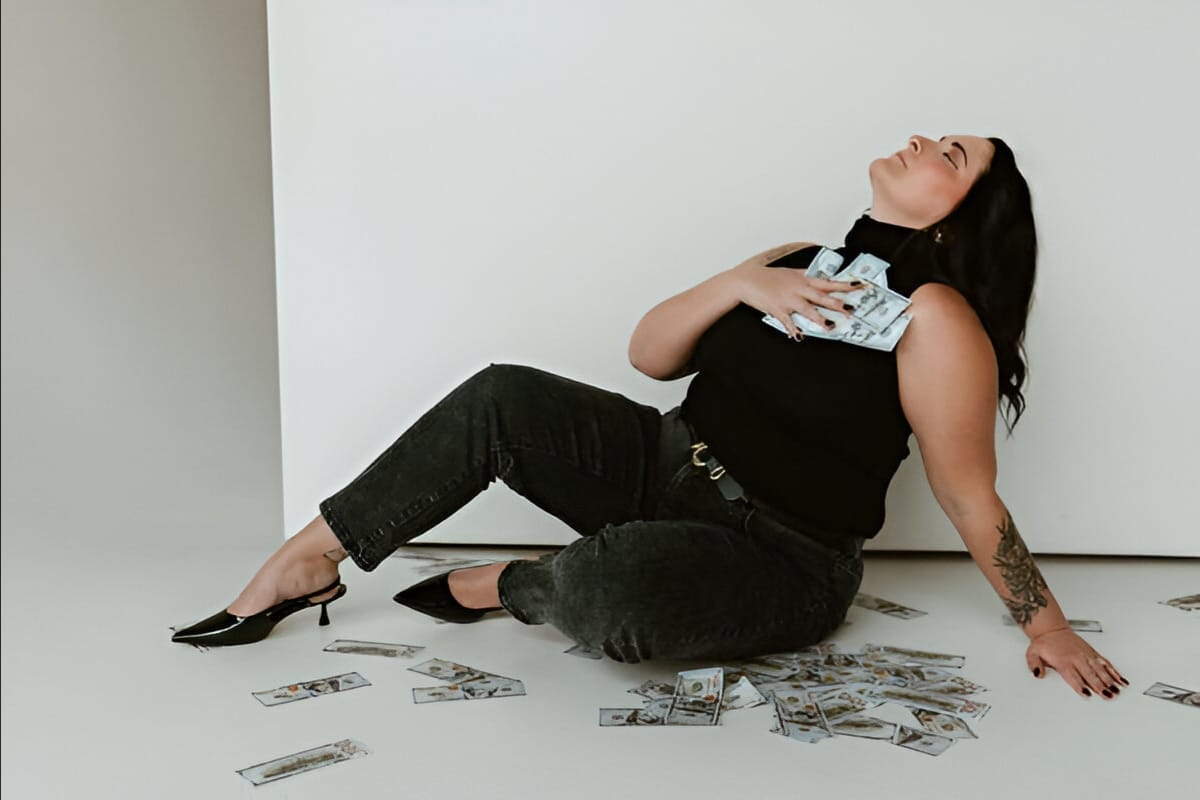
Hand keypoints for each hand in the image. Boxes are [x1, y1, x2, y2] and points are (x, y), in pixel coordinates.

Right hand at [728, 258, 857, 340]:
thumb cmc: (768, 277)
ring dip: (819, 318)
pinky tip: (799, 335)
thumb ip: (806, 277)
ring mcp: (788, 300)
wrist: (747, 279)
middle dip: (838, 304)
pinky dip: (793, 328)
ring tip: (829, 325)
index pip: (828, 282)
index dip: (844, 285)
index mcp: (803, 279)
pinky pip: (787, 321)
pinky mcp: (777, 309)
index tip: (859, 286)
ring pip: (807, 309)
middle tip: (851, 310)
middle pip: (822, 296)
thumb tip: (820, 280)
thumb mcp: (790, 273)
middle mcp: (798, 289)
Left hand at [1025, 627, 1129, 699]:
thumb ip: (1034, 664)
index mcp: (1063, 661)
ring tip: (1117, 690)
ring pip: (1100, 669)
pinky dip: (1114, 671)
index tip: (1087, 694)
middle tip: (1107, 695)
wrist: (1052, 629)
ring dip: (1109, 680)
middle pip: (1090, 674)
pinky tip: (1121, 680)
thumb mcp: (1032, 653)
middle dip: (1099, 686)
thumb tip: (1037, 674)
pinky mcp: (1092, 653)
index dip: (1080, 686)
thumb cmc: (1044, 643)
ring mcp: (1086, 655)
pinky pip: (1105, 663)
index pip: (1073, 676)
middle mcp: (1077, 658)